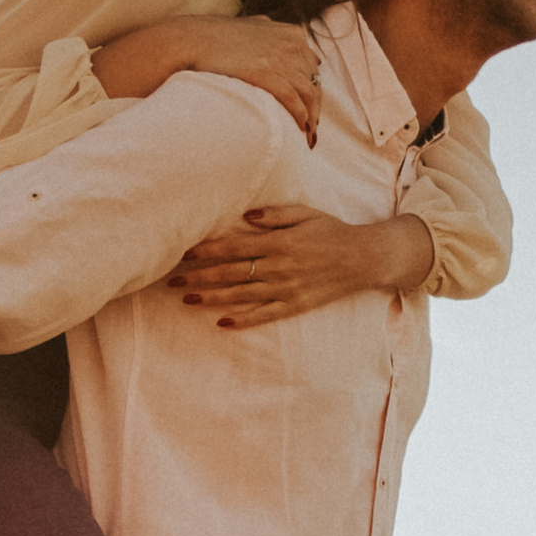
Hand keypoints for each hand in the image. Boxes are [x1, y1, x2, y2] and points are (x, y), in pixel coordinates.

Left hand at [171, 203, 434, 326]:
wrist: (363, 258)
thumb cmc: (331, 231)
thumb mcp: (305, 213)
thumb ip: (274, 214)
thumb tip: (246, 216)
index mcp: (279, 242)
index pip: (234, 247)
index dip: (206, 250)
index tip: (183, 252)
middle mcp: (279, 267)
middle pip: (231, 273)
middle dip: (200, 277)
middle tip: (173, 281)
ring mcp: (286, 289)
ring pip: (242, 296)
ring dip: (212, 298)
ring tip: (187, 299)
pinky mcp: (295, 305)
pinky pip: (264, 315)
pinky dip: (243, 320)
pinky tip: (221, 322)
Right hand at [179, 17, 324, 141]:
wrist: (191, 40)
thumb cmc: (217, 37)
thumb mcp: (255, 27)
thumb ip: (277, 36)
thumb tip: (301, 47)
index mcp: (292, 33)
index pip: (313, 69)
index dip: (313, 93)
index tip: (309, 112)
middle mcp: (292, 44)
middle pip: (314, 84)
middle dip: (315, 110)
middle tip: (310, 132)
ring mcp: (281, 58)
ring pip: (309, 94)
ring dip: (311, 119)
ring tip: (305, 138)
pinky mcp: (267, 73)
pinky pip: (294, 100)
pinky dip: (300, 117)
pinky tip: (298, 129)